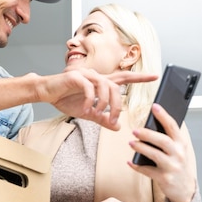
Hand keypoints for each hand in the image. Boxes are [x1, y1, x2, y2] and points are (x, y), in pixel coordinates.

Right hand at [36, 68, 157, 130]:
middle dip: (117, 105)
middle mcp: (97, 76)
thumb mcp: (88, 113)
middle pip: (117, 87)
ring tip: (97, 115)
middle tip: (113, 119)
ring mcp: (87, 74)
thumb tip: (117, 127)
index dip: (140, 77)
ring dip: (103, 104)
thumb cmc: (66, 99)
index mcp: (101, 83)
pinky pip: (89, 88)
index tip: (155, 76)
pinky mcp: (76, 76)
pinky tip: (86, 110)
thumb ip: (103, 119)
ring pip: (105, 87)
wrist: (46, 92)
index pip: (124, 77)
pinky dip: (90, 101)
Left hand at [128, 103, 196, 201]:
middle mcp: (179, 154)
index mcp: (182, 144)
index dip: (164, 115)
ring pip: (155, 155)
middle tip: (135, 130)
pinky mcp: (165, 179)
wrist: (185, 189)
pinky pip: (148, 171)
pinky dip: (137, 166)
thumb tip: (150, 125)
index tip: (154, 106)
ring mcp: (172, 167)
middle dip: (148, 134)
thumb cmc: (178, 165)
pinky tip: (130, 162)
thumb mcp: (178, 150)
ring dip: (141, 148)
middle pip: (163, 141)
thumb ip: (168, 139)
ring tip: (131, 143)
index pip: (173, 126)